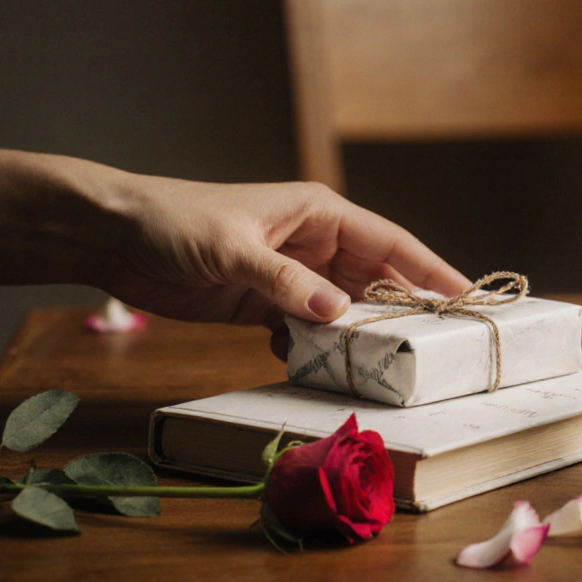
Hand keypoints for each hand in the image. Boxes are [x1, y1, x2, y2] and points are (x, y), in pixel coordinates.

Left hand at [96, 177, 469, 357]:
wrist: (113, 236)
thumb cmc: (175, 221)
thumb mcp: (234, 250)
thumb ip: (286, 283)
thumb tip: (341, 315)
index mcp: (318, 213)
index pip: (390, 242)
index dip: (431, 269)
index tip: (468, 298)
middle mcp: (313, 243)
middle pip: (374, 281)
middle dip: (401, 312)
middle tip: (434, 348)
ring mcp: (291, 276)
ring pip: (343, 311)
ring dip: (356, 338)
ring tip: (381, 368)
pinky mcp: (264, 305)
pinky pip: (306, 332)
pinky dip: (314, 351)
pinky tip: (315, 369)